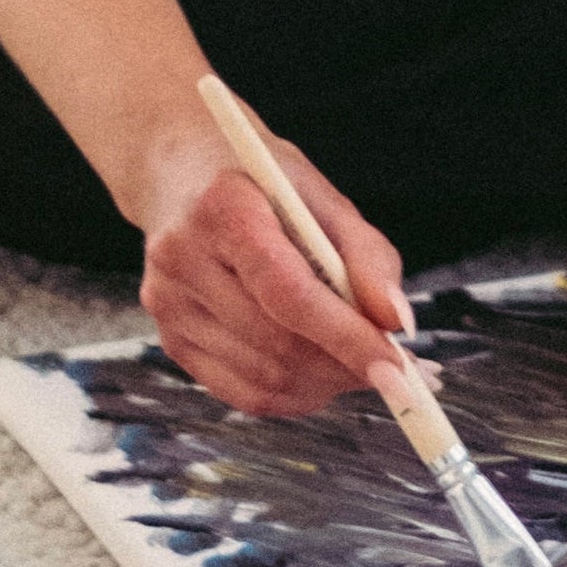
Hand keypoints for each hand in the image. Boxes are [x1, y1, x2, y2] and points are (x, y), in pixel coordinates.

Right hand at [130, 118, 416, 418]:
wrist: (181, 171)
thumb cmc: (261, 180)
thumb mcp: (320, 194)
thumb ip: (366, 255)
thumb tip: (397, 324)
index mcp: (223, 209)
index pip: (289, 293)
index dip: (346, 337)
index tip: (396, 366)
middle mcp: (183, 260)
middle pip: (276, 343)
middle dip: (344, 367)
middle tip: (393, 370)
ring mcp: (169, 305)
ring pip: (262, 379)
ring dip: (324, 384)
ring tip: (358, 365)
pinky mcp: (170, 339)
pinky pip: (241, 393)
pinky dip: (293, 395)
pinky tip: (319, 375)